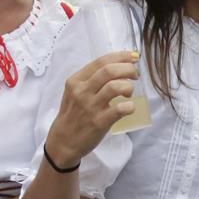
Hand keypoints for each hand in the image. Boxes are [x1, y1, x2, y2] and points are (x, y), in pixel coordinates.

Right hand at [45, 51, 140, 166]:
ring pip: (115, 87)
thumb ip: (91, 80)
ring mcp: (90, 107)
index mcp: (76, 80)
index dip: (121, 56)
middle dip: (128, 68)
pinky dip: (130, 106)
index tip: (133, 57)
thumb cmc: (73, 115)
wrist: (63, 141)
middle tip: (135, 75)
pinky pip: (120, 109)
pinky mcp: (99, 122)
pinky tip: (129, 107)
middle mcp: (82, 91)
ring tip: (129, 93)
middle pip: (109, 70)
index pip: (101, 61)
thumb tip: (117, 66)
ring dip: (128, 87)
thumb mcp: (74, 92)